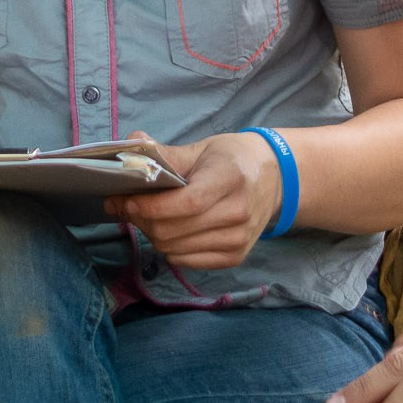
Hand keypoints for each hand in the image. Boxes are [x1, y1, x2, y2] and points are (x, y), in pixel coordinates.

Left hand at [103, 132, 281, 267]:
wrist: (274, 179)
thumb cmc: (232, 160)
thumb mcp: (202, 150)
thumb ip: (166, 153)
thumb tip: (133, 141)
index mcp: (231, 179)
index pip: (187, 203)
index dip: (153, 206)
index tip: (127, 200)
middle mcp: (239, 212)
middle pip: (174, 230)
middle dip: (142, 219)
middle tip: (129, 206)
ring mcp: (238, 238)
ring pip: (174, 249)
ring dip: (153, 234)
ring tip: (150, 216)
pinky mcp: (235, 256)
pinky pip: (186, 261)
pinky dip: (170, 248)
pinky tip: (171, 230)